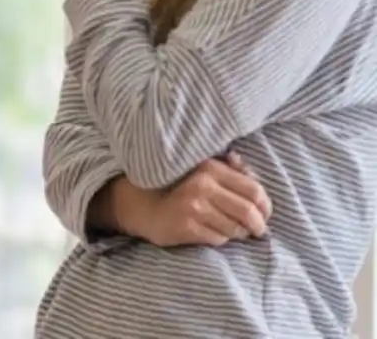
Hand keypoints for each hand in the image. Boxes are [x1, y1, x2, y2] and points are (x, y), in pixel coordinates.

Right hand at [131, 155, 271, 246]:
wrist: (141, 205)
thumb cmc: (176, 187)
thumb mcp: (201, 170)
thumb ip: (229, 168)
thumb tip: (252, 173)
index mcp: (210, 169)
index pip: (253, 190)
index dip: (266, 206)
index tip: (264, 214)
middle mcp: (202, 186)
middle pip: (248, 212)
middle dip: (258, 225)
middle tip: (257, 230)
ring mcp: (194, 208)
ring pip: (235, 229)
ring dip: (239, 233)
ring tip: (234, 231)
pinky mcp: (187, 227)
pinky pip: (219, 239)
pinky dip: (221, 239)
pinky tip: (213, 233)